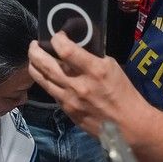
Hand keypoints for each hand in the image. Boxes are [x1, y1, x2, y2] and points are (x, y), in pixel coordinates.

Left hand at [28, 33, 143, 136]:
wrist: (129, 125)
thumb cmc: (124, 93)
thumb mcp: (112, 67)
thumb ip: (91, 57)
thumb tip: (76, 46)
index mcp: (94, 70)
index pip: (66, 50)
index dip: (57, 39)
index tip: (58, 35)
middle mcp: (78, 85)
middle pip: (46, 64)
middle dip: (35, 51)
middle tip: (34, 44)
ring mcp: (69, 100)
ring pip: (42, 79)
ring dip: (34, 66)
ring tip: (33, 58)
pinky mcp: (67, 111)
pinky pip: (51, 92)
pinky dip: (47, 81)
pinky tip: (47, 76)